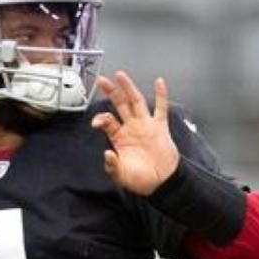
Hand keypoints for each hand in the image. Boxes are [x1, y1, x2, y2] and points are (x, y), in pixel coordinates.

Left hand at [91, 71, 179, 195]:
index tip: (96, 122)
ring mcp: (145, 126)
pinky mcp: (160, 127)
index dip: (101, 118)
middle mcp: (131, 128)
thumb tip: (107, 154)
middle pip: (119, 105)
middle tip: (102, 80)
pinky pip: (161, 108)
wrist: (162, 183)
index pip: (108, 121)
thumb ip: (112, 166)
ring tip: (121, 75)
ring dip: (129, 88)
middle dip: (110, 92)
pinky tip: (159, 82)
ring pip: (136, 102)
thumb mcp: (121, 175)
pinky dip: (161, 95)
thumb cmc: (141, 180)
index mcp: (119, 138)